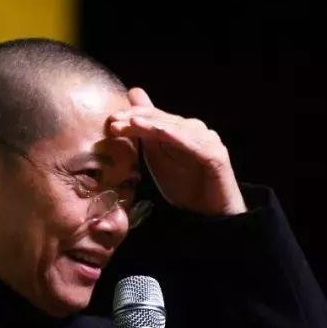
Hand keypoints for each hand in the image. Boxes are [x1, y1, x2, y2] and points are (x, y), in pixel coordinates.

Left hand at [108, 88, 246, 216]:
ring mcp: (207, 141)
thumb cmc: (184, 186)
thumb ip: (145, 135)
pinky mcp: (216, 155)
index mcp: (179, 130)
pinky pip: (194, 144)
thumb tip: (130, 114)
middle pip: (162, 119)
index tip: (110, 120)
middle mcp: (194, 130)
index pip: (153, 117)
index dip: (132, 116)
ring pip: (176, 128)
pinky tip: (160, 132)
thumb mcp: (157, 159)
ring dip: (153, 124)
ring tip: (133, 122)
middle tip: (115, 119)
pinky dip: (176, 136)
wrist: (208, 214)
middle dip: (138, 117)